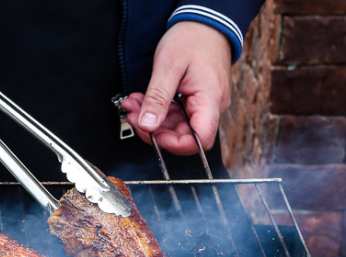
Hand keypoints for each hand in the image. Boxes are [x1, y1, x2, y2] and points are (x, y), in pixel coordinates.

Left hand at [120, 21, 231, 154]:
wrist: (203, 24)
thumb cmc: (192, 39)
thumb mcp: (168, 67)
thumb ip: (157, 99)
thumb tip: (147, 125)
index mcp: (210, 99)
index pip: (200, 140)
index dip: (175, 144)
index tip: (151, 133)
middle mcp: (211, 106)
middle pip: (183, 135)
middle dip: (154, 128)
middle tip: (133, 115)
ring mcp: (204, 103)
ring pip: (176, 125)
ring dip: (152, 117)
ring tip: (133, 104)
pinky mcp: (195, 100)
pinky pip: (176, 113)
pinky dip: (157, 109)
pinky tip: (143, 100)